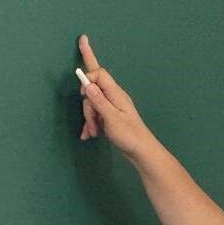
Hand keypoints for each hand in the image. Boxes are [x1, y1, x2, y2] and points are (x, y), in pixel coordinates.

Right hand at [77, 34, 155, 161]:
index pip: (99, 74)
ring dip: (90, 119)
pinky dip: (91, 124)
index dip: (88, 79)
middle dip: (88, 106)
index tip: (82, 93)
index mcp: (115, 93)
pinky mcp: (109, 117)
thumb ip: (99, 100)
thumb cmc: (129, 134)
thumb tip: (87, 84)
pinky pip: (95, 115)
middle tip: (92, 122)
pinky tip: (88, 135)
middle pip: (93, 91)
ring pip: (92, 105)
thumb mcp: (111, 118)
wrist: (141, 151)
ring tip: (94, 132)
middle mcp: (113, 97)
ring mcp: (111, 107)